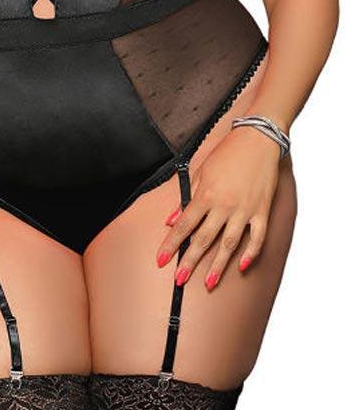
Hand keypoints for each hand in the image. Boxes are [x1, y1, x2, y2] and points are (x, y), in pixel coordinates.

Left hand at [156, 127, 281, 289]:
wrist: (258, 139)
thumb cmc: (228, 153)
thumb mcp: (202, 171)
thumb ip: (187, 197)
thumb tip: (171, 219)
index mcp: (206, 195)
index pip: (184, 225)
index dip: (171, 244)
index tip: (161, 260)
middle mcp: (224, 206)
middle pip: (203, 239)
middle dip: (190, 261)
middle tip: (179, 280)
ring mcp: (245, 211)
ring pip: (229, 244)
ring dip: (218, 265)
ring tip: (209, 283)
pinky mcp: (262, 211)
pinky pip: (257, 238)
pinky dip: (251, 254)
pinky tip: (243, 266)